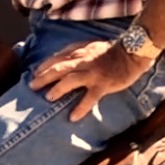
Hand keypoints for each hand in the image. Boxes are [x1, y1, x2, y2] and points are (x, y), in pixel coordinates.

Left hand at [29, 41, 150, 121]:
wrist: (132, 53)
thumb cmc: (112, 51)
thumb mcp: (90, 46)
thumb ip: (76, 52)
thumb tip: (61, 61)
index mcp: (79, 51)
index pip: (57, 57)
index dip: (43, 66)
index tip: (34, 74)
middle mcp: (83, 61)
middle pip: (58, 68)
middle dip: (43, 77)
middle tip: (31, 87)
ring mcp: (93, 73)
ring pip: (71, 80)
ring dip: (58, 89)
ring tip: (48, 98)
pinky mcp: (103, 84)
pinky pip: (90, 97)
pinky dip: (80, 107)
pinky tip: (72, 117)